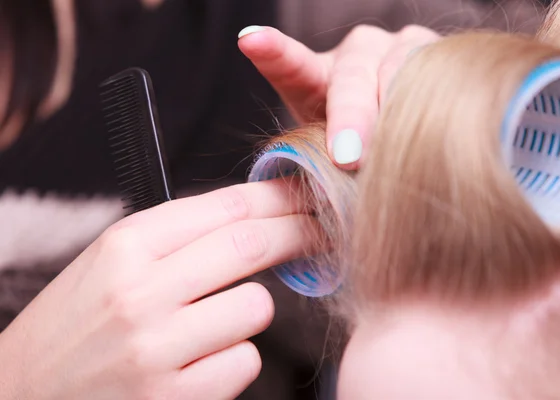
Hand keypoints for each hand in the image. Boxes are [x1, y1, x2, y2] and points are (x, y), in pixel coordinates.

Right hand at [0, 179, 318, 399]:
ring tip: (211, 323)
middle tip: (321, 230)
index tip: (307, 195)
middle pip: (251, 246)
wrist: (21, 396)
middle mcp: (140, 291)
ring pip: (256, 307)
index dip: (278, 198)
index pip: (226, 206)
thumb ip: (176, 238)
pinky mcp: (175, 397)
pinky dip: (233, 359)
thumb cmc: (73, 326)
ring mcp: (158, 347)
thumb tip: (252, 217)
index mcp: (125, 246)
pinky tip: (198, 363)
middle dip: (299, 232)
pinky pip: (244, 361)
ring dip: (248, 311)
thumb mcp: (109, 262)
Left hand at [238, 24, 439, 169]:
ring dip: (399, 113)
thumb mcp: (329, 150)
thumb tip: (324, 197)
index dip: (276, 53)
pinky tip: (449, 118)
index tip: (252, 41)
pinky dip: (443, 104)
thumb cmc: (353, 144)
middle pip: (354, 77)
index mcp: (317, 74)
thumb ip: (320, 156)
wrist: (399, 128)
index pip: (292, 64)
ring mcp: (403, 46)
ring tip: (397, 149)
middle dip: (352, 117)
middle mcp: (360, 51)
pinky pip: (443, 76)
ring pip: (404, 71)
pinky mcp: (442, 54)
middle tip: (348, 156)